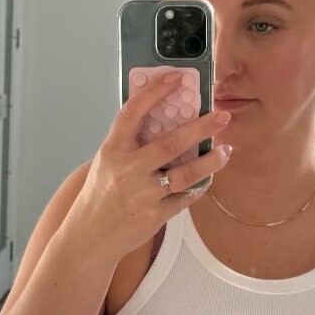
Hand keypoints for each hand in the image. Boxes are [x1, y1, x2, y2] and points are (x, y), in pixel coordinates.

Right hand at [73, 73, 231, 262]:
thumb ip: (131, 143)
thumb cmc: (99, 194)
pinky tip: (206, 178)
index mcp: (113, 151)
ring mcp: (143, 194)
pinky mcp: (155, 215)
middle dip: (201, 127)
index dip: (155, 91)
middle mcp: (128, 170)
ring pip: (187, 173)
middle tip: (221, 116)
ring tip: (225, 151)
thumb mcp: (108, 162)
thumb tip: (164, 119)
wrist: (89, 236)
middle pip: (171, 143)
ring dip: (211, 161)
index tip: (176, 77)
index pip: (134, 112)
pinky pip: (186, 197)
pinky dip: (199, 186)